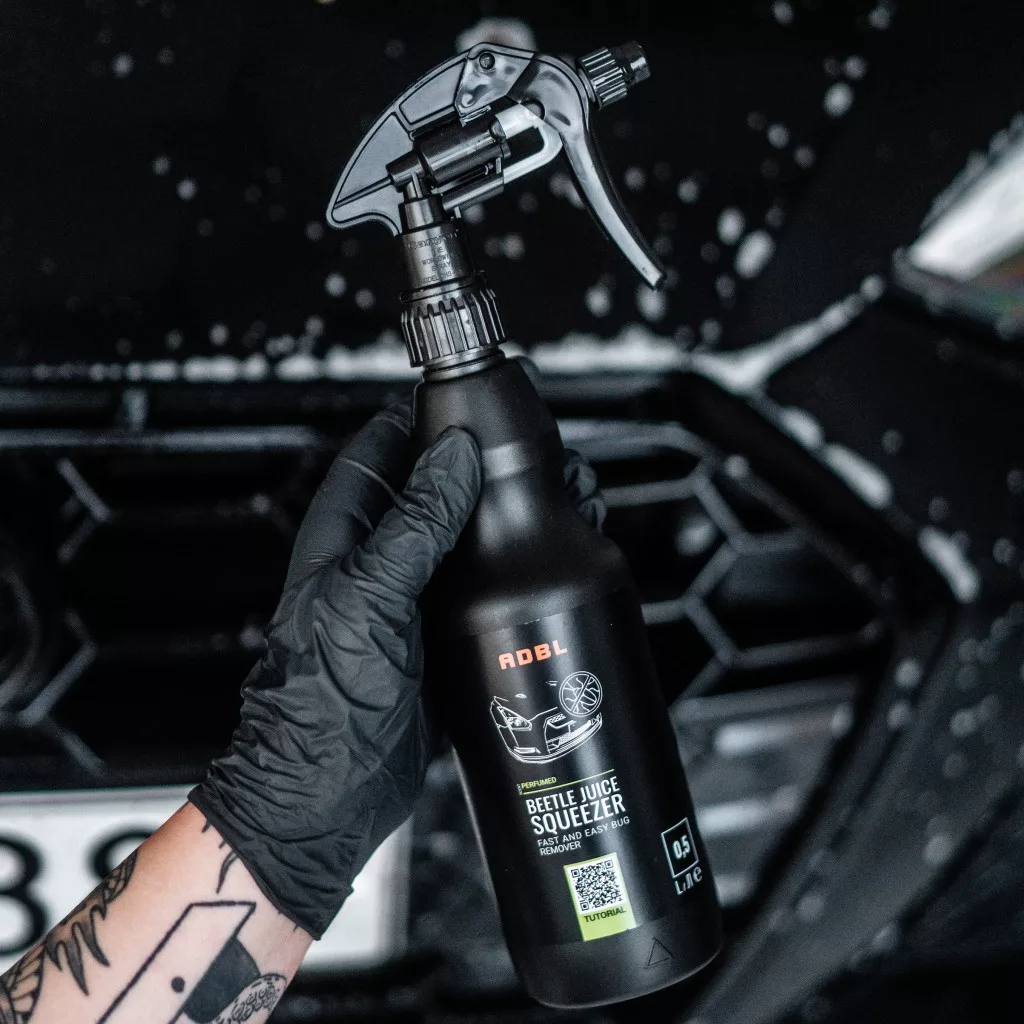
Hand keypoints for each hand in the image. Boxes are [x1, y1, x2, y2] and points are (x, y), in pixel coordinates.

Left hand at [190, 399, 605, 937]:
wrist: (331, 798)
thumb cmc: (322, 703)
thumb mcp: (368, 598)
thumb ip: (414, 524)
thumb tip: (455, 453)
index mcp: (348, 535)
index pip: (388, 447)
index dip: (429, 416)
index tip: (476, 396)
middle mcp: (385, 558)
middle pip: (445, 487)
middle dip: (495, 465)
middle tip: (548, 454)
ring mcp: (420, 598)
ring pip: (475, 536)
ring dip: (520, 515)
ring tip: (571, 498)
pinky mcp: (451, 636)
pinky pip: (490, 587)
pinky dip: (526, 570)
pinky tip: (563, 561)